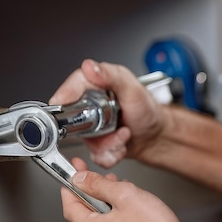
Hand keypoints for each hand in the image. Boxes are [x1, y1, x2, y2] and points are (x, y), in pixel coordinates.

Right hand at [50, 59, 164, 167]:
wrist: (157, 134)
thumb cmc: (148, 109)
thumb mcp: (132, 88)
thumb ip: (111, 76)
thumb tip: (89, 67)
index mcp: (95, 86)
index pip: (69, 88)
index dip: (64, 97)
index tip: (64, 106)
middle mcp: (89, 106)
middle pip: (72, 121)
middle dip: (93, 130)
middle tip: (112, 126)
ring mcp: (90, 126)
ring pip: (85, 142)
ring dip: (107, 144)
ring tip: (123, 134)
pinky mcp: (96, 143)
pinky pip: (94, 155)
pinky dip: (110, 154)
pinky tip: (122, 144)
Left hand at [62, 158, 191, 221]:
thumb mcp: (126, 196)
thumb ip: (100, 186)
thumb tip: (80, 179)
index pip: (70, 207)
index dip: (69, 187)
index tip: (72, 172)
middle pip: (87, 214)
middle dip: (91, 191)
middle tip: (97, 175)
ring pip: (104, 221)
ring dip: (107, 201)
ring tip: (120, 187)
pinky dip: (119, 214)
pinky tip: (134, 206)